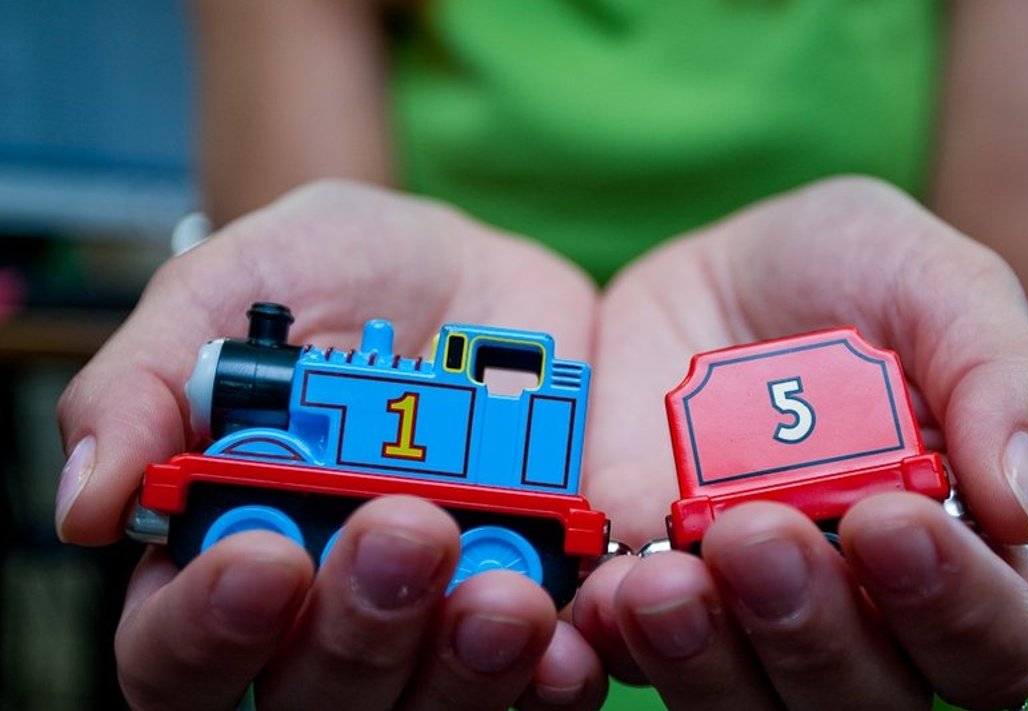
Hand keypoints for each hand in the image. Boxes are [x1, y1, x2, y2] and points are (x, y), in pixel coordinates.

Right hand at [56, 181, 608, 710]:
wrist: (464, 268)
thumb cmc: (328, 278)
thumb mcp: (223, 290)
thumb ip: (146, 386)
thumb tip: (87, 502)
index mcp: (222, 557)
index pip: (175, 655)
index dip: (208, 630)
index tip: (264, 555)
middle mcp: (323, 613)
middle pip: (313, 698)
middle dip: (358, 630)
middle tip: (407, 528)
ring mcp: (432, 621)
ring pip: (428, 706)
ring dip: (463, 667)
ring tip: (505, 592)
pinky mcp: (531, 606)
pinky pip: (539, 681)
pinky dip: (552, 678)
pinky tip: (564, 638)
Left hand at [574, 177, 1027, 708]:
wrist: (725, 269)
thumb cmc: (857, 275)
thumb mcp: (941, 284)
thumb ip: (1004, 379)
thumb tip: (1022, 506)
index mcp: (962, 554)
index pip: (993, 641)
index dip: (950, 605)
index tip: (888, 517)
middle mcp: (862, 610)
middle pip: (865, 699)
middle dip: (812, 631)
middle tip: (758, 534)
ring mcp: (747, 612)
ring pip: (746, 704)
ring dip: (707, 660)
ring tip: (664, 580)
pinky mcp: (650, 591)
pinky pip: (631, 656)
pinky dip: (616, 640)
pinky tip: (607, 592)